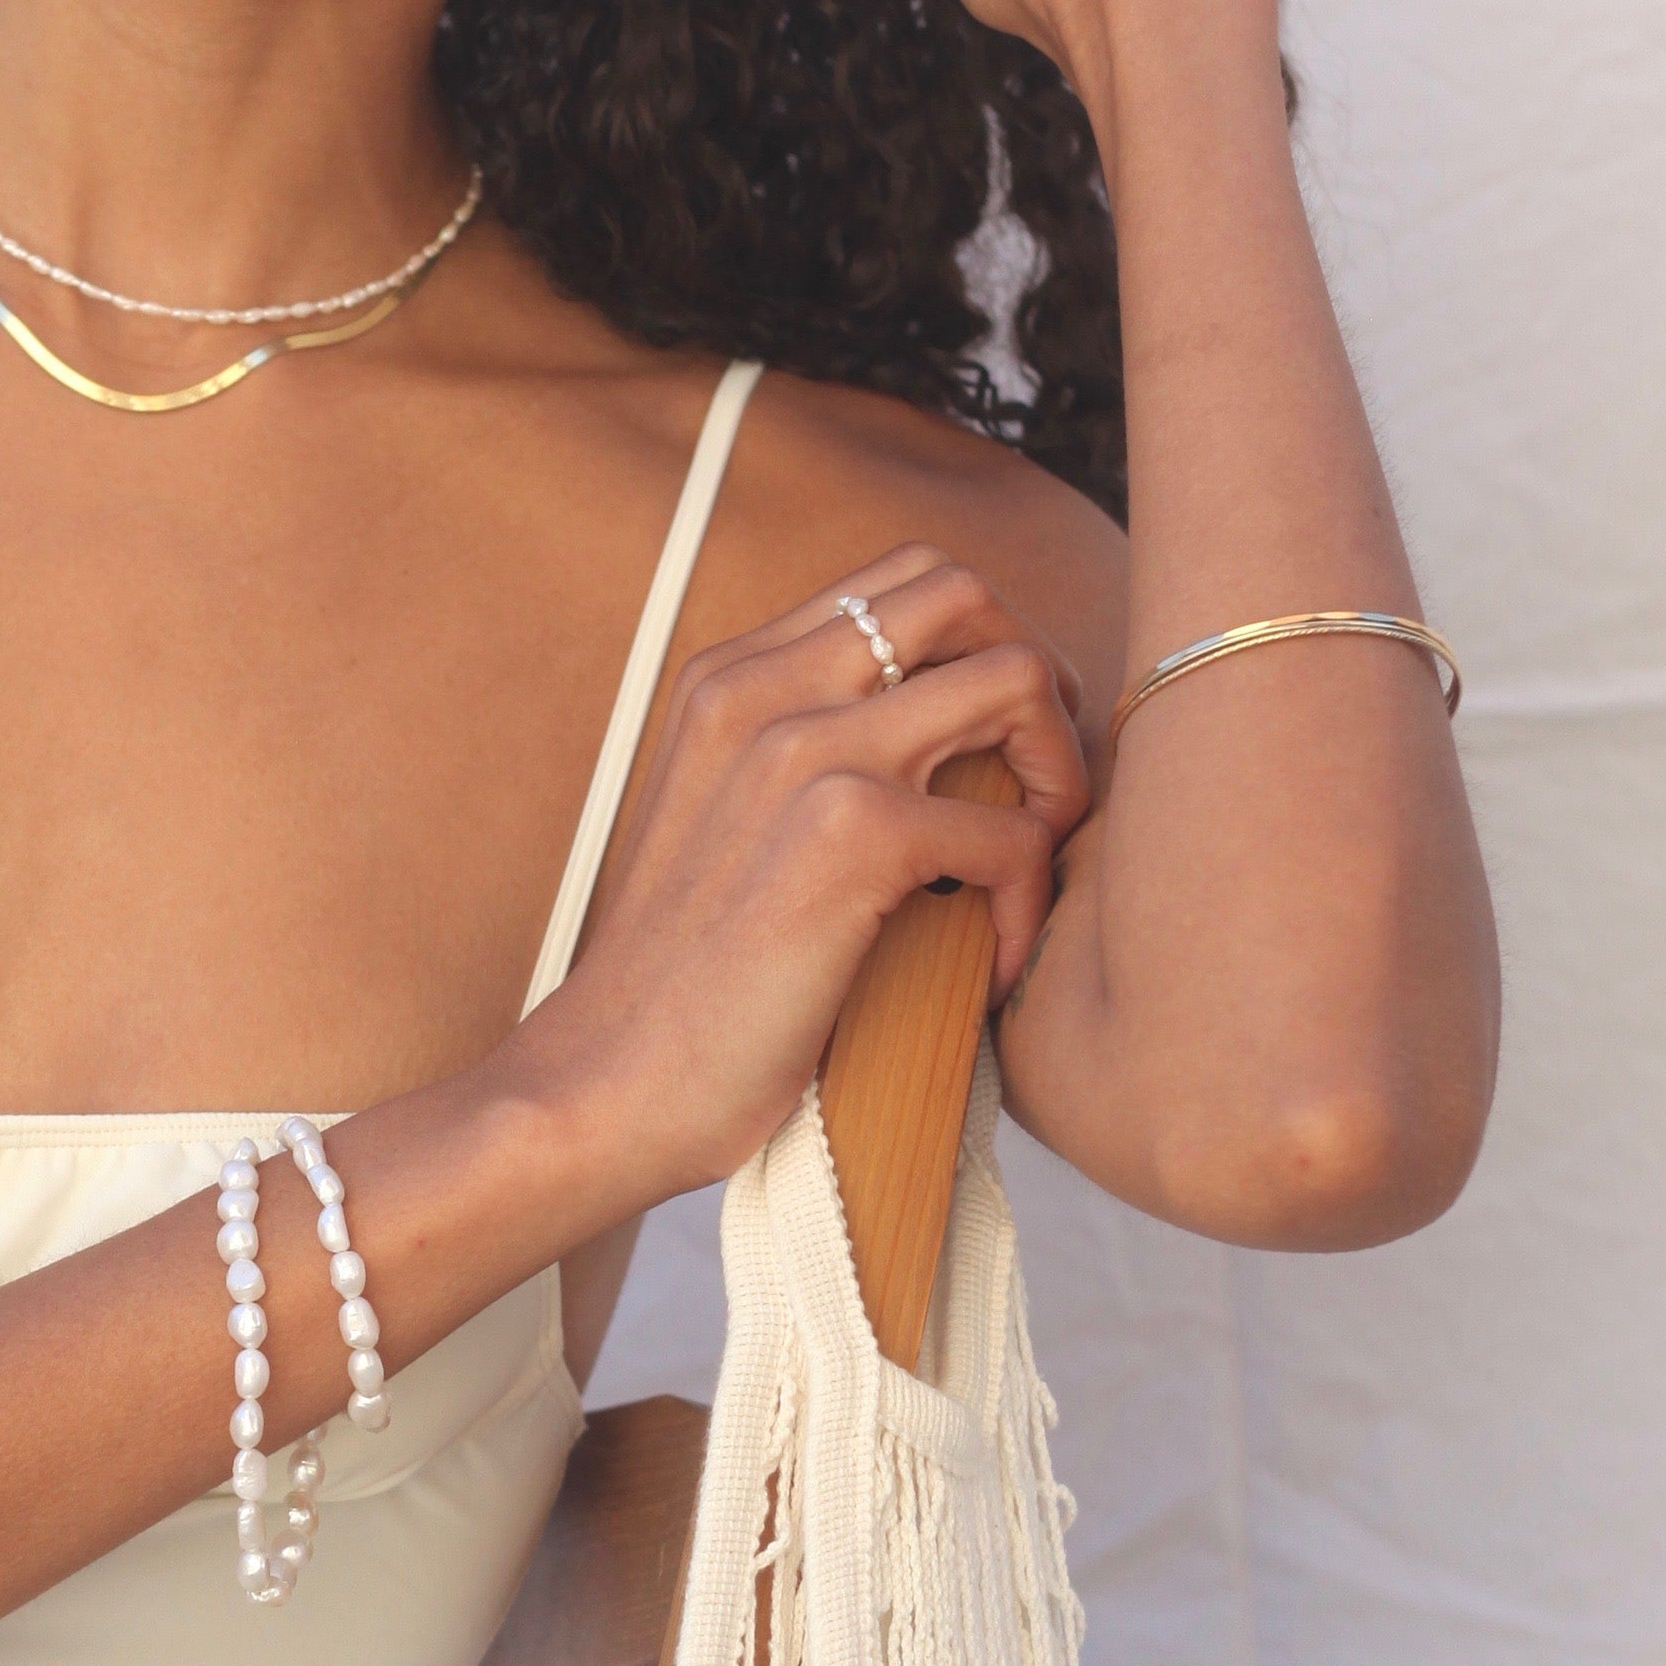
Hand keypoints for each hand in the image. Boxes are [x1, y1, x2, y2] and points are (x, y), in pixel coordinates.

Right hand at [519, 551, 1093, 1211]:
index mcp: (730, 679)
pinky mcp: (848, 833)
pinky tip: (996, 968)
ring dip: (1059, 779)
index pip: (901, 582)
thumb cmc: (680, 986)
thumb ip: (801, 755)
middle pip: (966, 592)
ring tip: (1027, 872)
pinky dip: (1031, 905)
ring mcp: (805, 751)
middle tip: (1035, 791)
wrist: (605, 1084)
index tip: (994, 750)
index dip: (980, 647)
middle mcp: (764, 689)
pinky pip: (1016, 831)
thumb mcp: (724, 824)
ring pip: (1019, 680)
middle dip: (1039, 681)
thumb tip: (941, 744)